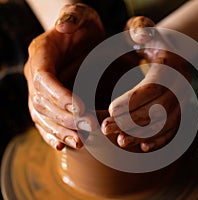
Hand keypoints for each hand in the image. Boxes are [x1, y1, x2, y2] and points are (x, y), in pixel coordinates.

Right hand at [24, 3, 104, 149]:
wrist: (82, 35)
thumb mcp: (81, 14)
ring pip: (42, 117)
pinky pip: (45, 121)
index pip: (44, 79)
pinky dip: (53, 134)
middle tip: (90, 128)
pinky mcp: (49, 101)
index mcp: (41, 54)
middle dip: (66, 118)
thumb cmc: (83, 24)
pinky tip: (63, 146)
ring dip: (60, 131)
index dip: (60, 96)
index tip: (81, 109)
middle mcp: (37, 75)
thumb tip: (63, 25)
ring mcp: (41, 90)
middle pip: (43, 102)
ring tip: (81, 142)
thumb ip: (73, 16)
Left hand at [101, 16, 189, 151]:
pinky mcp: (179, 111)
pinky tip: (143, 146)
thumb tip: (139, 35)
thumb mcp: (143, 30)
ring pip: (165, 124)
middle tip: (106, 128)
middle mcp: (181, 86)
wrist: (168, 52)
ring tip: (120, 140)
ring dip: (142, 134)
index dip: (133, 100)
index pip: (154, 87)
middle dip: (132, 122)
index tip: (111, 110)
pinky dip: (159, 139)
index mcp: (171, 66)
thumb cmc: (150, 41)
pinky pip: (172, 129)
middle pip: (159, 110)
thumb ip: (139, 29)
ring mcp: (182, 101)